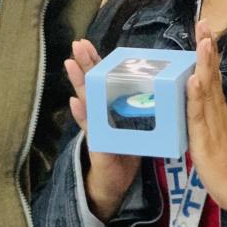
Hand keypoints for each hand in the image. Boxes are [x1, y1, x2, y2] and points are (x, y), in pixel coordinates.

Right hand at [66, 39, 140, 222]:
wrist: (114, 183)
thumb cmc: (125, 152)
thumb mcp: (134, 128)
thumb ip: (138, 111)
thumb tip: (156, 88)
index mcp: (109, 107)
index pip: (101, 80)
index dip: (94, 61)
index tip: (87, 43)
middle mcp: (98, 113)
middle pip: (90, 84)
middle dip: (84, 64)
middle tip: (77, 44)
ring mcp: (95, 127)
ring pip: (86, 100)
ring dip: (78, 82)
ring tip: (70, 63)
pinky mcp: (97, 144)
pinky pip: (90, 127)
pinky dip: (82, 115)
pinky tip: (74, 102)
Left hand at [186, 19, 226, 222]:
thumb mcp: (224, 138)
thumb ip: (215, 120)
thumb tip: (205, 103)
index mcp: (221, 113)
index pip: (213, 78)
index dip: (208, 55)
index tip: (205, 32)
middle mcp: (219, 114)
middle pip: (212, 76)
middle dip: (207, 49)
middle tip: (203, 23)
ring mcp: (214, 125)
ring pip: (207, 90)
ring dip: (203, 64)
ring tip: (202, 41)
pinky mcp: (207, 141)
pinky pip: (199, 115)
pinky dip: (196, 96)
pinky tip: (194, 79)